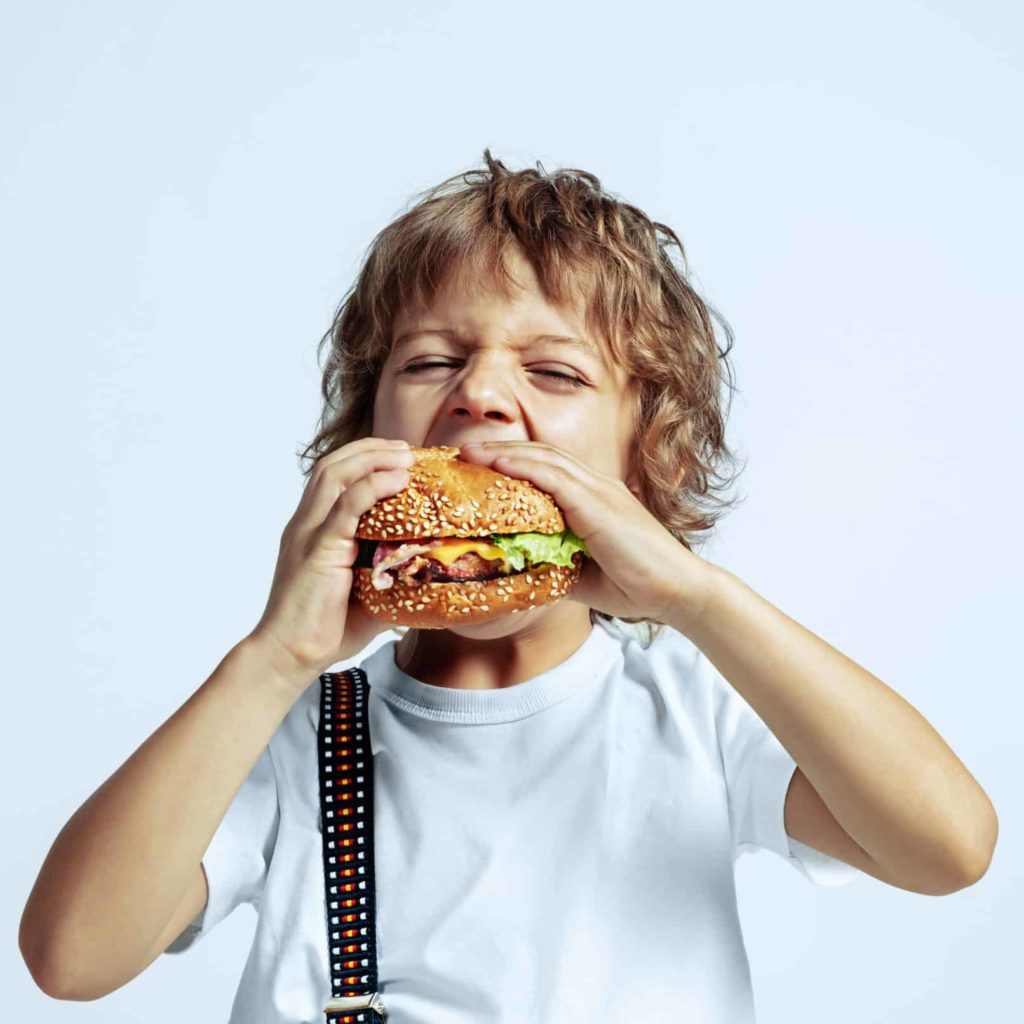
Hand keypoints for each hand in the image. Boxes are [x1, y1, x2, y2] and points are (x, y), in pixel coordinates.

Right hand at [248, 436, 415, 688]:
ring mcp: (309, 534)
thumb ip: (389, 576)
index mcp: (313, 530)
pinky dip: (372, 486)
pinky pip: (345, 506)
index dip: (366, 460)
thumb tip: (428, 575)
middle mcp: (307, 524)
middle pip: (334, 465)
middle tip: (408, 450)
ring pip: (336, 474)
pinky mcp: (318, 549)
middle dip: (372, 450)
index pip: (334, 477)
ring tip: (405, 456)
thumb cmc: (325, 630)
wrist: (288, 656)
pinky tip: (396, 480)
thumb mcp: (366, 594)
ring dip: (373, 458)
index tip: (400, 458)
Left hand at [458, 441, 713, 624]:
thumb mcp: (581, 575)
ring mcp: (598, 491)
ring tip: (467, 451)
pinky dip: (522, 467)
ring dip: (501, 452)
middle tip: (462, 451)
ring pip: (543, 459)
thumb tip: (519, 572)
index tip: (477, 467)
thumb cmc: (635, 585)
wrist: (677, 592)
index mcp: (593, 498)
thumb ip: (553, 566)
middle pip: (540, 455)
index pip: (546, 469)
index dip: (511, 463)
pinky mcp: (598, 504)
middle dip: (499, 450)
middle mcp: (595, 486)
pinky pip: (553, 477)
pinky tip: (496, 463)